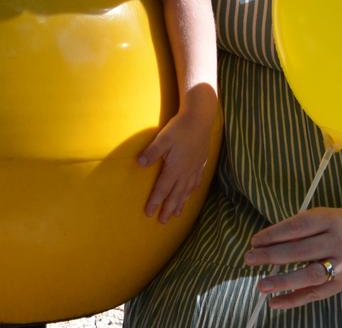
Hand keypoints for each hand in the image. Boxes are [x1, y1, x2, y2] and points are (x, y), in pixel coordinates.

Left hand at [137, 100, 215, 222]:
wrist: (200, 118)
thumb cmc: (179, 128)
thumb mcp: (162, 138)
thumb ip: (152, 152)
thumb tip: (140, 164)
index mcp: (174, 168)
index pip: (162, 189)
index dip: (155, 202)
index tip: (149, 213)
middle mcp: (185, 172)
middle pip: (176, 195)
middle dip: (168, 208)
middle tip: (163, 221)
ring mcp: (195, 168)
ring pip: (187, 191)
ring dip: (181, 203)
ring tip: (176, 214)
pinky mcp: (201, 163)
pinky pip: (196, 182)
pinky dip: (192, 191)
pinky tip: (191, 193)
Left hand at [244, 207, 341, 309]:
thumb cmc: (328, 226)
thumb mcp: (315, 217)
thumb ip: (292, 230)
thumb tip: (261, 247)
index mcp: (328, 220)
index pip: (298, 227)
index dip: (274, 234)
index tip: (254, 241)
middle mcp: (337, 242)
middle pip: (303, 251)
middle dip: (273, 256)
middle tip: (249, 259)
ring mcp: (341, 265)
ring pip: (310, 275)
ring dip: (283, 282)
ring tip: (261, 285)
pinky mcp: (341, 283)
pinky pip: (315, 294)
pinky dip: (293, 300)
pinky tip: (274, 302)